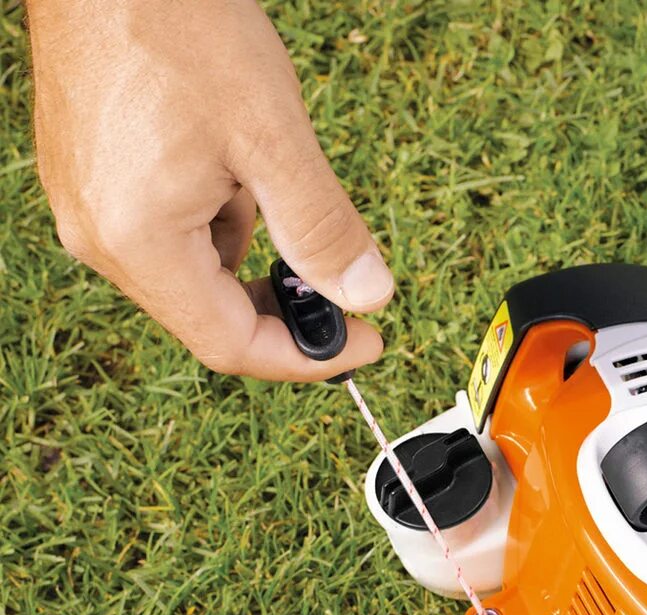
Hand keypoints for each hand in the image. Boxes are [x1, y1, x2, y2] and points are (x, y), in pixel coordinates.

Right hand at [28, 0, 390, 379]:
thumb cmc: (178, 28)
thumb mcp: (273, 136)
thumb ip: (322, 227)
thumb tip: (367, 295)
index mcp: (137, 240)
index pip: (229, 344)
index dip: (307, 357)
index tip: (366, 341)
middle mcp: (98, 236)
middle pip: (207, 317)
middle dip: (282, 310)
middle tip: (346, 289)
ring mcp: (86, 207)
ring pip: (191, 273)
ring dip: (252, 255)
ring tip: (278, 183)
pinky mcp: (89, 177)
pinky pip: (165, 232)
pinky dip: (218, 220)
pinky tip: (238, 166)